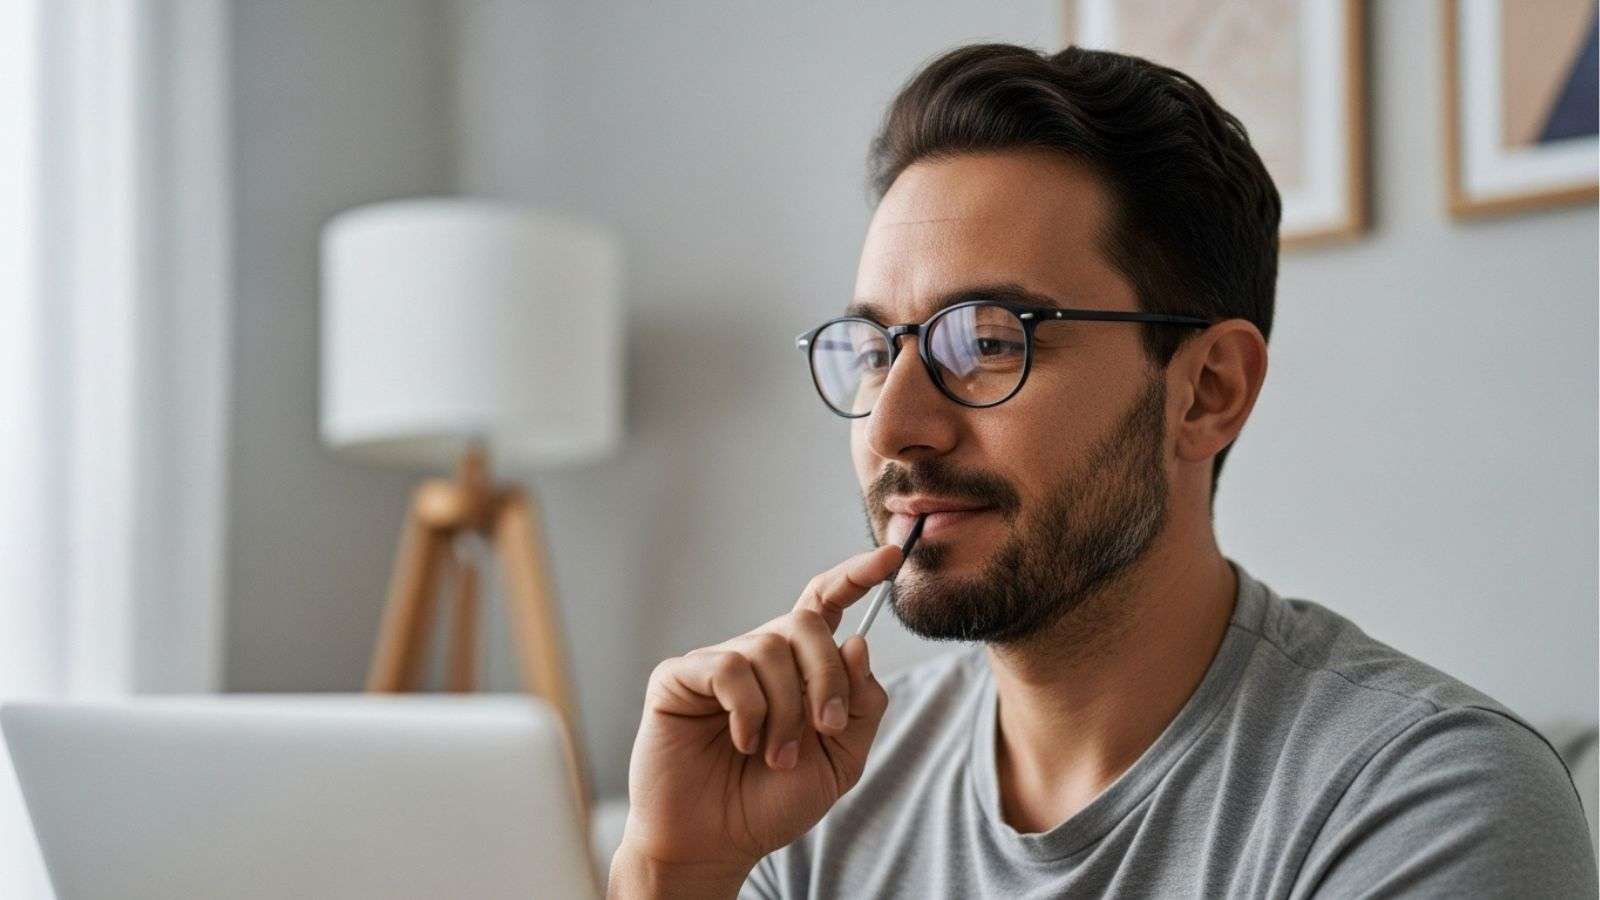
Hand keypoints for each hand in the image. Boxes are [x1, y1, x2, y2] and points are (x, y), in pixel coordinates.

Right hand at [611, 544, 900, 893]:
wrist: (717, 844)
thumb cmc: (772, 803)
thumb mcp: (841, 760)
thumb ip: (860, 704)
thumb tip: (856, 641)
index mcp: (798, 669)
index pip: (826, 605)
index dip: (856, 576)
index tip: (890, 557)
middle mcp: (758, 656)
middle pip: (807, 625)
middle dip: (828, 676)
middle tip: (825, 728)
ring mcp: (718, 663)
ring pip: (770, 650)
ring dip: (786, 711)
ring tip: (775, 755)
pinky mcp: (679, 677)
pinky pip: (729, 669)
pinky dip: (748, 711)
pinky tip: (743, 742)